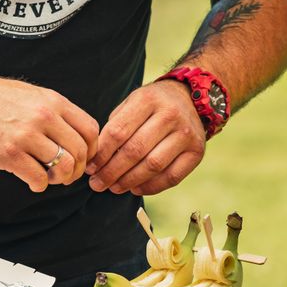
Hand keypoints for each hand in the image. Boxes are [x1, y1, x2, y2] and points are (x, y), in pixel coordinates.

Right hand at [0, 69, 98, 191]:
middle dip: (76, 170)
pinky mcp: (9, 153)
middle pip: (80, 152)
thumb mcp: (32, 95)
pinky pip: (38, 178)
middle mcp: (44, 117)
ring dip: (59, 179)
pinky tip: (31, 181)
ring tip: (48, 177)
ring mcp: (26, 135)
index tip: (81, 159)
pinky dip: (39, 185)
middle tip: (65, 175)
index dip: (90, 151)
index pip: (90, 131)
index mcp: (53, 102)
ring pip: (63, 167)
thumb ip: (53, 113)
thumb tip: (72, 137)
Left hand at [86, 80, 205, 195]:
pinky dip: (150, 187)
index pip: (118, 132)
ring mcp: (186, 134)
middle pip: (134, 151)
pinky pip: (171, 177)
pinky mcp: (197, 152)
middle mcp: (170, 115)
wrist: (190, 98)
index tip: (90, 167)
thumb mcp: (131, 103)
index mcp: (147, 99)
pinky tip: (135, 188)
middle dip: (111, 172)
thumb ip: (115, 127)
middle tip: (97, 184)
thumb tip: (96, 160)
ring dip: (128, 181)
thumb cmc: (151, 106)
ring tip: (113, 188)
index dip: (101, 154)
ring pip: (153, 166)